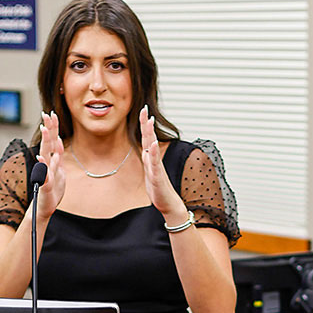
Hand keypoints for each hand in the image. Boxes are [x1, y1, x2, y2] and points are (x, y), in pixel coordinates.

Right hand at [34, 111, 65, 218]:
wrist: (44, 207)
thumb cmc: (51, 190)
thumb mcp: (58, 172)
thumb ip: (57, 157)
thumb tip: (59, 141)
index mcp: (52, 161)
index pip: (53, 141)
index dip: (53, 128)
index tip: (51, 113)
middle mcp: (47, 165)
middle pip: (48, 144)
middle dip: (48, 129)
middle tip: (46, 114)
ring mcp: (45, 174)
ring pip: (46, 155)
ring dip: (46, 142)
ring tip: (45, 129)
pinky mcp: (45, 186)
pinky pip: (45, 175)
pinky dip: (44, 166)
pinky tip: (44, 158)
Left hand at [140, 105, 185, 220]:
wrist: (168, 204)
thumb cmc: (159, 190)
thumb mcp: (150, 173)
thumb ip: (148, 161)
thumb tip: (147, 150)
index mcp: (151, 159)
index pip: (147, 138)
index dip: (145, 124)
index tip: (143, 111)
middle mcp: (154, 160)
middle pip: (149, 138)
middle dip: (147, 123)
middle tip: (145, 109)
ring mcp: (156, 167)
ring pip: (152, 148)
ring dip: (150, 134)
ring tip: (149, 121)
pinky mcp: (157, 176)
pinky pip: (154, 163)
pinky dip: (153, 153)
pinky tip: (152, 144)